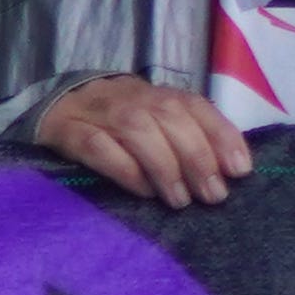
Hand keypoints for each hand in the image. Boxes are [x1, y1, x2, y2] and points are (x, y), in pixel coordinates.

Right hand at [30, 73, 251, 209]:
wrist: (54, 105)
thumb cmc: (118, 122)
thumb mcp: (156, 121)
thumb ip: (189, 136)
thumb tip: (230, 168)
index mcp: (158, 94)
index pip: (196, 107)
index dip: (221, 136)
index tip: (239, 170)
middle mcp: (132, 97)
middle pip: (170, 118)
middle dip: (197, 157)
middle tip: (212, 194)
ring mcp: (98, 112)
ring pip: (137, 131)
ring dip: (164, 167)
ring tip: (179, 200)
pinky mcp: (67, 130)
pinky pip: (97, 146)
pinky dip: (124, 169)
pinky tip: (142, 191)